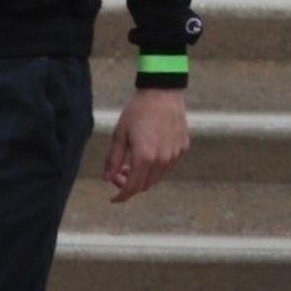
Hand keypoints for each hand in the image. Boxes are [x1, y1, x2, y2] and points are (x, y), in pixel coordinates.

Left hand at [103, 89, 190, 203]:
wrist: (162, 91)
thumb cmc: (137, 111)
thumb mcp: (119, 135)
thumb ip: (113, 160)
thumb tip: (108, 179)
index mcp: (145, 157)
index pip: (132, 188)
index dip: (121, 196)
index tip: (113, 199)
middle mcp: (163, 160)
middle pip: (145, 185)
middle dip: (130, 184)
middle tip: (119, 172)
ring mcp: (175, 154)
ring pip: (157, 177)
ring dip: (143, 176)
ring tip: (132, 162)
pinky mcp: (183, 148)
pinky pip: (168, 166)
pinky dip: (155, 167)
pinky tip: (148, 153)